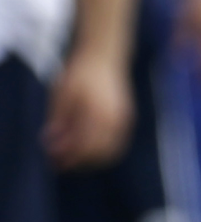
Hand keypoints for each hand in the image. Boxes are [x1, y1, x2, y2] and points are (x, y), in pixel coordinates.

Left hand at [44, 48, 132, 169]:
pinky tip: (88, 148)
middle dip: (81, 162)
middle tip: (62, 163)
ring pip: (113, 151)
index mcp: (99, 114)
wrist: (104, 57)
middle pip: (101, 153)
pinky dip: (103, 151)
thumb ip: (58, 120)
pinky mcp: (127, 119)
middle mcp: (116, 120)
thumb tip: (52, 143)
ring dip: (93, 159)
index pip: (86, 146)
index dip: (70, 158)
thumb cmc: (80, 73)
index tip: (54, 161)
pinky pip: (118, 143)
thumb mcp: (62, 94)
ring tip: (74, 158)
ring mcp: (124, 120)